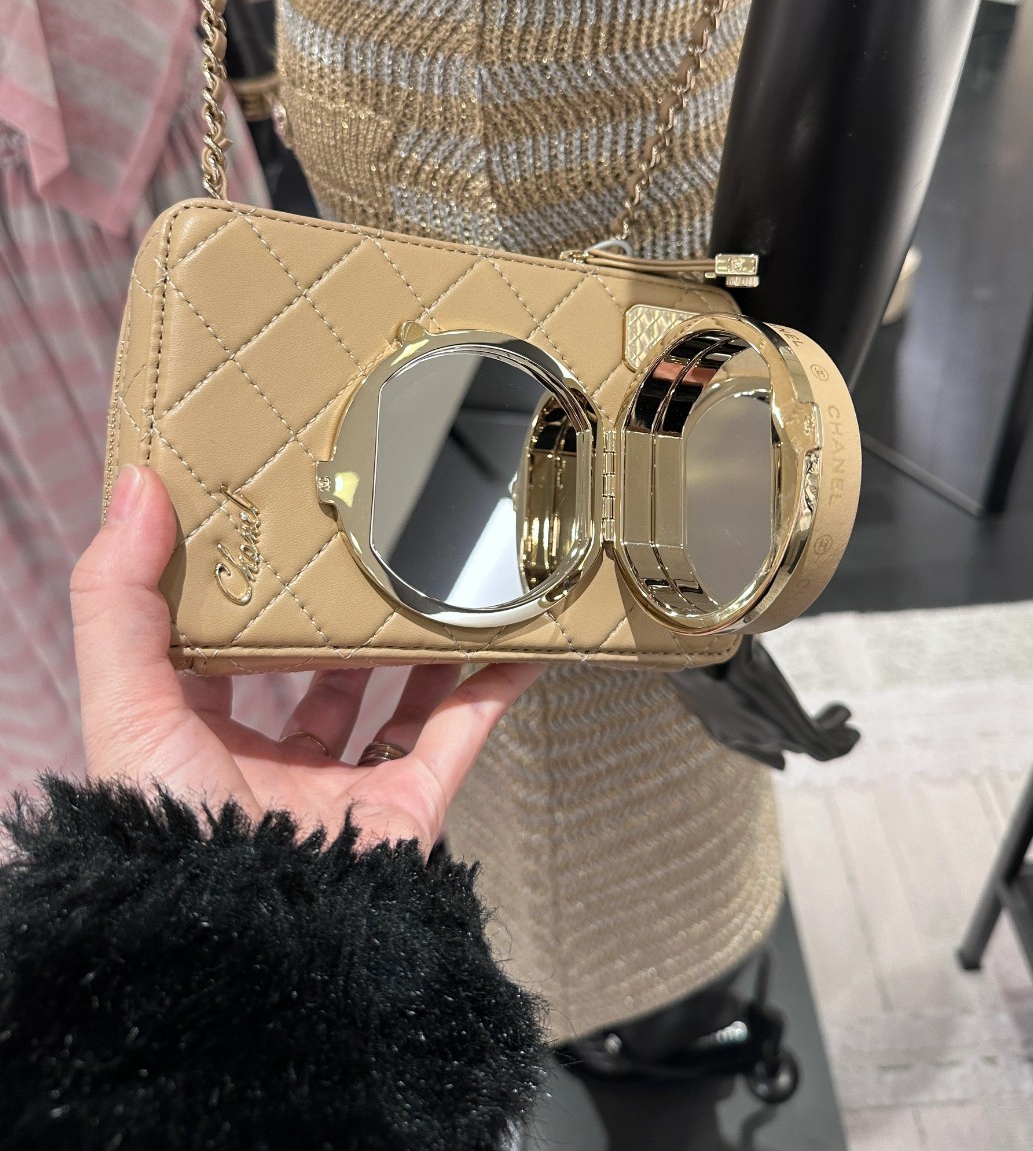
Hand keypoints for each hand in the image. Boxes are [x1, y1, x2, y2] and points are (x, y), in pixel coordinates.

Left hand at [71, 465, 540, 850]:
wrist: (254, 945)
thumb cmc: (171, 834)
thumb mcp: (124, 703)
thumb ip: (117, 598)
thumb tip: (134, 486)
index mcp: (201, 740)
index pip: (224, 655)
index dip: (242, 598)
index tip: (270, 534)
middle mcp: (275, 766)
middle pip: (319, 675)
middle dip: (342, 616)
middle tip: (369, 546)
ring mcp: (348, 788)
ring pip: (396, 700)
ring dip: (421, 643)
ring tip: (445, 575)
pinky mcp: (411, 808)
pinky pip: (462, 734)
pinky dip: (493, 684)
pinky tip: (517, 636)